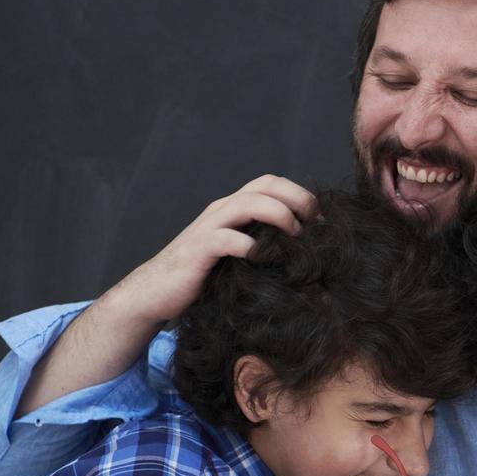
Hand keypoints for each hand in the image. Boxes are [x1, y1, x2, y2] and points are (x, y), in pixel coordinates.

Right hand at [111, 175, 316, 324]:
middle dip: (297, 198)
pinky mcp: (198, 250)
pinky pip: (226, 239)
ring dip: (279, 215)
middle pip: (265, 185)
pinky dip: (249, 246)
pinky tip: (263, 260)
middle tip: (318, 224)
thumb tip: (306, 252)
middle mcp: (222, 210)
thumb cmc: (202, 276)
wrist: (155, 292)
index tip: (322, 220)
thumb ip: (262, 244)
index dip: (300, 194)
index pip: (271, 183)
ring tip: (296, 238)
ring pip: (248, 203)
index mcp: (233, 208)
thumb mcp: (238, 255)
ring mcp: (209, 227)